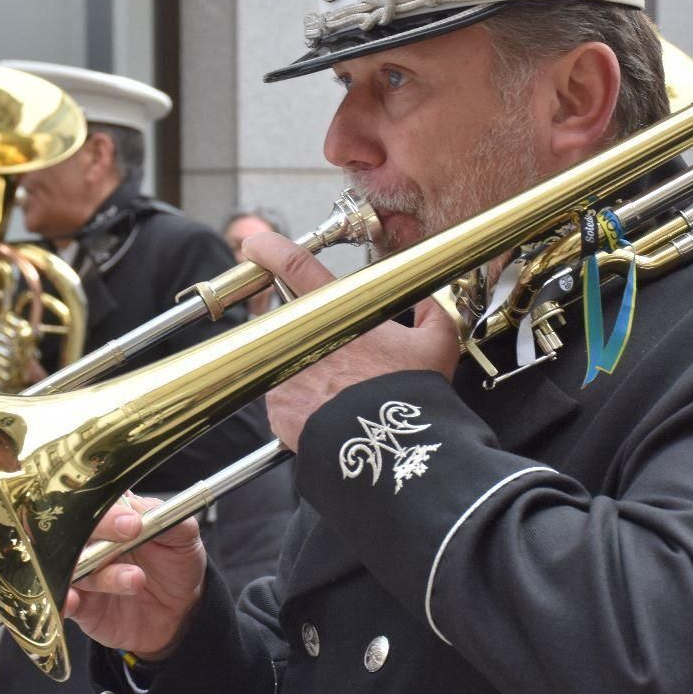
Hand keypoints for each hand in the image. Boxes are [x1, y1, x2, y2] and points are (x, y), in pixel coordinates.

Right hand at [63, 495, 207, 660]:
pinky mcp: (80, 605)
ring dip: (103, 574)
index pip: (99, 503)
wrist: (180, 613)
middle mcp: (94, 542)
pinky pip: (61, 599)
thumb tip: (140, 509)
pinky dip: (64, 599)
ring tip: (136, 579)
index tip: (132, 521)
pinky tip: (73, 600)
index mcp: (115, 517)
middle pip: (76, 529)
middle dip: (100, 530)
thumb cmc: (176, 567)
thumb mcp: (183, 538)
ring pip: (74, 565)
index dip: (111, 509)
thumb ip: (165, 519)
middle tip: (130, 534)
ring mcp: (83, 573)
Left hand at [241, 232, 461, 451]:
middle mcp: (302, 337)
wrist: (390, 448)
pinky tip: (330, 416)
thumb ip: (430, 314)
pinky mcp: (277, 408)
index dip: (271, 249)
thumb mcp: (436, 344)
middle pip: (290, 321)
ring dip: (308, 372)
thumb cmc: (411, 393)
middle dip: (309, 336)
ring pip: (287, 361)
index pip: (295, 265)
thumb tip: (428, 304)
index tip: (256, 245)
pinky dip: (303, 405)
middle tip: (340, 362)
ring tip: (342, 396)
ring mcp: (285, 373)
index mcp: (337, 313)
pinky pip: (284, 399)